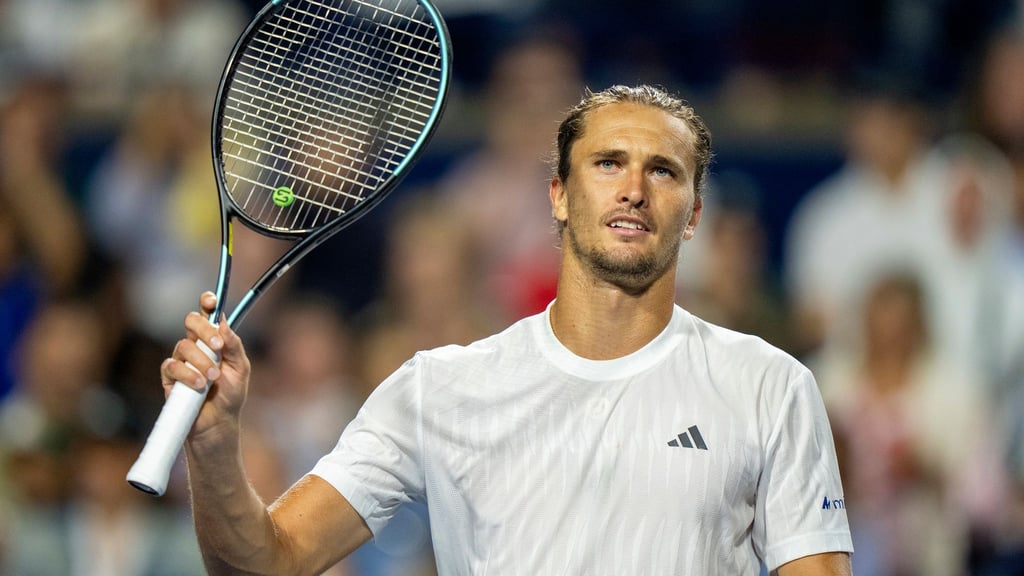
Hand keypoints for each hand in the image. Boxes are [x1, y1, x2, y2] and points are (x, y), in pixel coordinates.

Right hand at [161, 292, 251, 438]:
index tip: (212, 301)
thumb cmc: (230, 395)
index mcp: (214, 340)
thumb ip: (234, 346)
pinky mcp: (170, 377)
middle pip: (190, 321)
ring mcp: (181, 360)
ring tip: (213, 378)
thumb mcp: (240, 369)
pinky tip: (199, 385)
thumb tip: (224, 324)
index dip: (207, 303)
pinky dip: (187, 374)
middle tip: (217, 345)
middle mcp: (196, 345)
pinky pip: (172, 366)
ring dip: (201, 360)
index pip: (208, 314)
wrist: (218, 423)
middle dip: (203, 329)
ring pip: (183, 345)